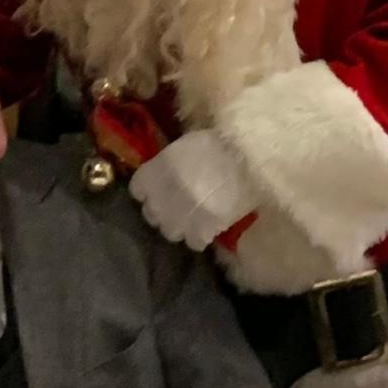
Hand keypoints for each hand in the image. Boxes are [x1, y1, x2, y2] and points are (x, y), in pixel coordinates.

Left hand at [129, 129, 255, 250]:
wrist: (250, 159)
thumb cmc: (220, 144)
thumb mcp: (185, 146)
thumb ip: (169, 165)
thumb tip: (167, 175)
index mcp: (157, 171)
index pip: (138, 190)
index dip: (149, 191)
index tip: (159, 191)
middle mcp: (162, 196)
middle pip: (151, 214)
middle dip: (164, 211)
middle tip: (179, 206)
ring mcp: (180, 216)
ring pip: (170, 231)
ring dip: (181, 226)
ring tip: (195, 219)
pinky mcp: (202, 231)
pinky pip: (194, 243)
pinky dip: (201, 237)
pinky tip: (210, 227)